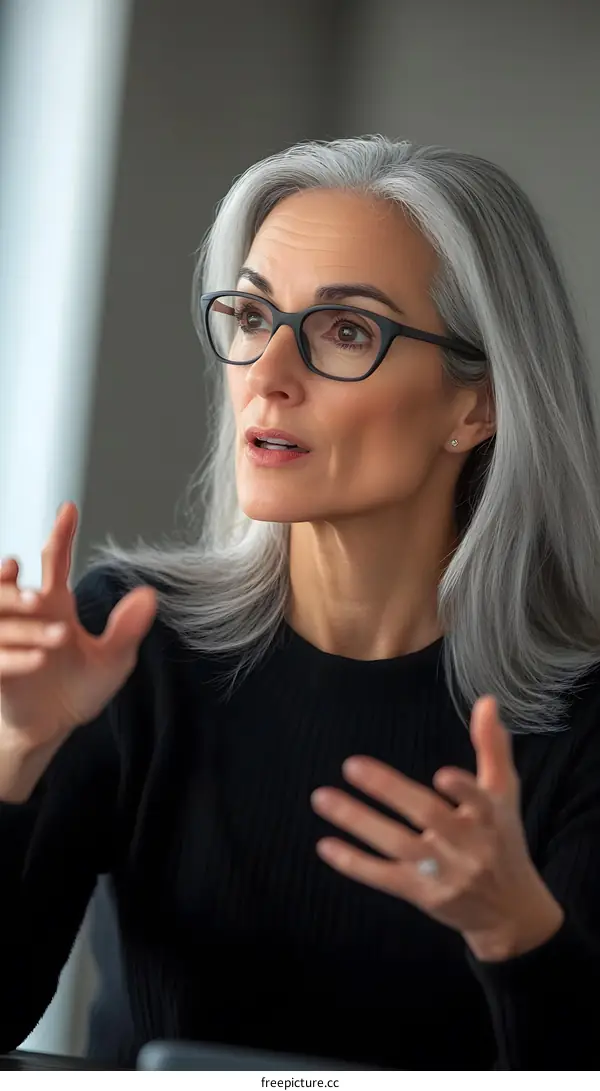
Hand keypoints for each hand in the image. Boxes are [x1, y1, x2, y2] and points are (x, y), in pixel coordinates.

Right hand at [0, 502, 156, 802]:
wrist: (52, 727)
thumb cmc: (79, 688)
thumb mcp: (112, 661)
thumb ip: (127, 629)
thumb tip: (150, 594)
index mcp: (55, 604)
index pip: (54, 560)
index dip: (61, 534)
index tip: (69, 508)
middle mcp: (29, 615)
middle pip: (14, 584)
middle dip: (18, 583)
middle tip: (37, 589)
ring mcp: (8, 640)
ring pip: (1, 615)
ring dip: (21, 620)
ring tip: (51, 630)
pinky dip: (14, 655)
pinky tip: (38, 662)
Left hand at [311, 695, 564, 960]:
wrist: (510, 911)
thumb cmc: (503, 839)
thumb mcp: (504, 795)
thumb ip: (493, 748)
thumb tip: (487, 701)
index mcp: (489, 817)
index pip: (479, 801)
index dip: (463, 791)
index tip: (443, 776)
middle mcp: (467, 846)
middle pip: (427, 816)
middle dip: (390, 791)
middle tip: (351, 764)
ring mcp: (442, 873)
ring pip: (397, 845)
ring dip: (357, 821)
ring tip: (322, 797)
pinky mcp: (422, 895)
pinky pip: (383, 877)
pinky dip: (354, 863)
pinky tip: (325, 844)